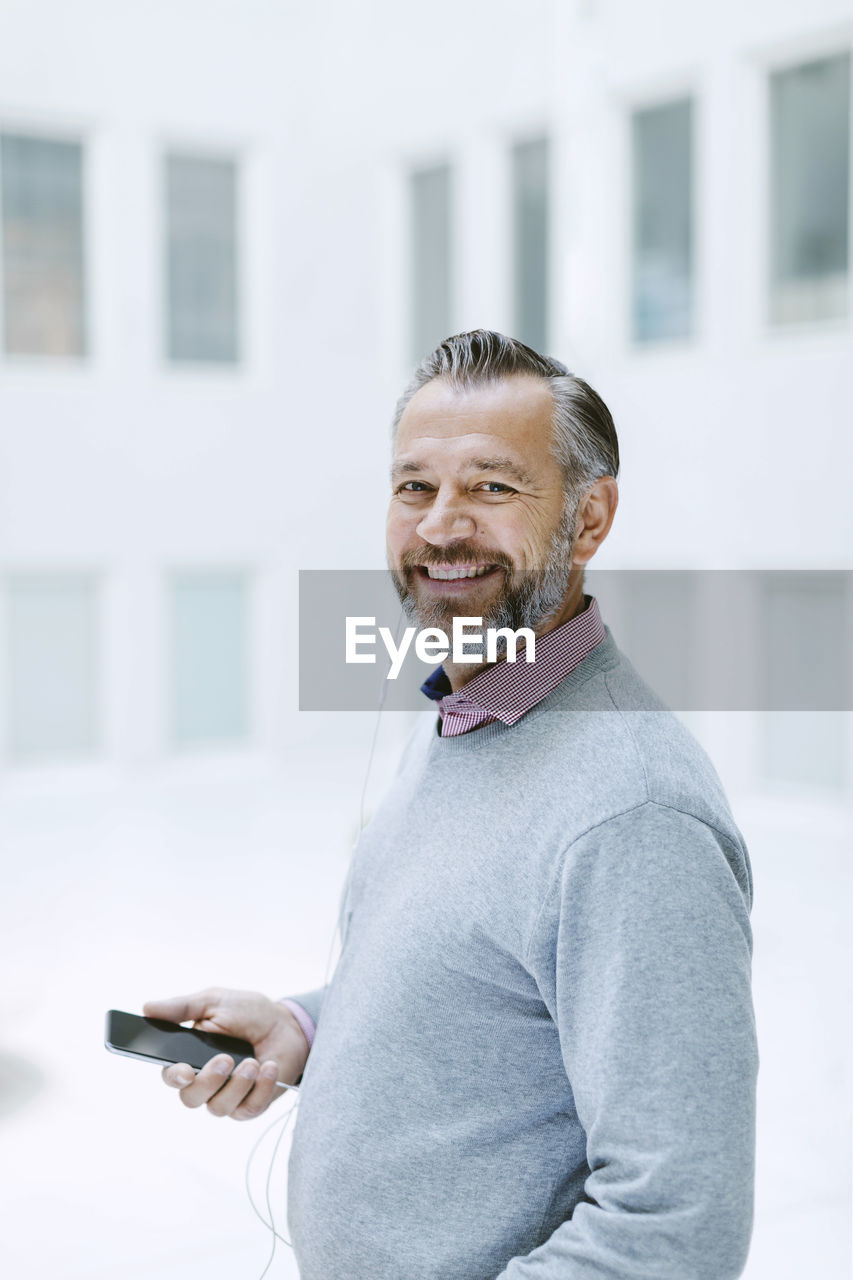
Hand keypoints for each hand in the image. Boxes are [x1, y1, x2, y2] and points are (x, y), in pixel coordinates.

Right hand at [142, 987, 309, 1120]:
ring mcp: (229, 1096)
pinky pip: (249, 1109)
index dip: (174, 1077)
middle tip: (227, 1059)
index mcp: (190, 1057)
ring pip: (219, 1107)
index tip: (185, 1071)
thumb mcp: (215, 1002)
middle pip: (191, 1099)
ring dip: (237, 1084)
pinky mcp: (251, 1104)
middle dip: (208, 1081)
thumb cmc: (248, 1012)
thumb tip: (147, 1008)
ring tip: (253, 1062)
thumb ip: (181, 1008)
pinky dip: (261, 1088)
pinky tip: (269, 1067)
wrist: (287, 1023)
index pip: (171, 1076)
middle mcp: (206, 1081)